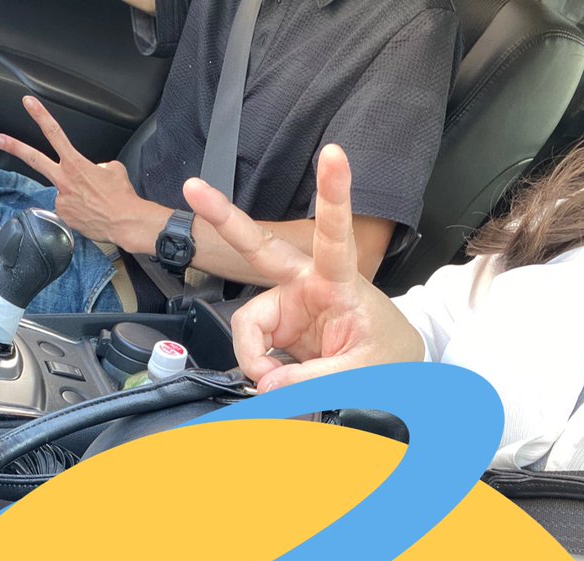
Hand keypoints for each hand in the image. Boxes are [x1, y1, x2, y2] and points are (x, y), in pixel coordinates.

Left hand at [0, 97, 154, 244]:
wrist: (125, 222)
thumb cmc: (122, 196)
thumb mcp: (113, 169)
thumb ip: (97, 165)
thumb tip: (92, 171)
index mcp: (76, 163)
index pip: (55, 133)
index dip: (40, 116)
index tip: (28, 103)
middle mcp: (64, 180)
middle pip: (34, 158)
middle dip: (14, 147)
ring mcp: (61, 199)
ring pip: (63, 191)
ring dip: (76, 196)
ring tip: (94, 205)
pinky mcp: (63, 217)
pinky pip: (68, 210)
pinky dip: (79, 211)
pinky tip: (90, 214)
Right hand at [183, 144, 423, 391]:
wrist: (389, 370)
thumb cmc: (387, 355)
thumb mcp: (361, 371)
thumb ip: (314, 379)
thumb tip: (266, 383)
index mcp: (339, 282)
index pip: (335, 234)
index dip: (332, 195)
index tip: (333, 154)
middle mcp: (307, 286)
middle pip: (259, 250)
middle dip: (226, 219)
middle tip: (194, 189)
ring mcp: (289, 307)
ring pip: (249, 328)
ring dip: (257, 359)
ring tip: (278, 383)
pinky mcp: (279, 329)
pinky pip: (253, 349)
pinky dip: (258, 369)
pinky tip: (273, 379)